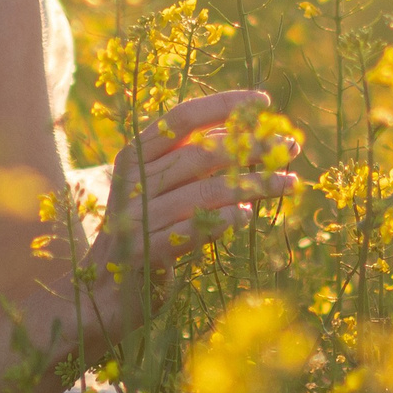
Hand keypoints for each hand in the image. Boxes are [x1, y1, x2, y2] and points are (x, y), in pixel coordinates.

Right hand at [98, 90, 294, 333]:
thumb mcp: (162, 187)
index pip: (182, 118)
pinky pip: (190, 231)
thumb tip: (249, 133)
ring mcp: (136, 218)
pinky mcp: (143, 253)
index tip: (263, 102)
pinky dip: (223, 221)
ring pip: (204, 192)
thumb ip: (194, 160)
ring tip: (289, 182)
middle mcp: (133, 181)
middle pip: (201, 153)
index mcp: (135, 154)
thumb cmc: (145, 229)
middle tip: (288, 146)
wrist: (102, 290)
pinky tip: (247, 216)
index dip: (224, 106)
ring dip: (253, 185)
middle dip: (251, 146)